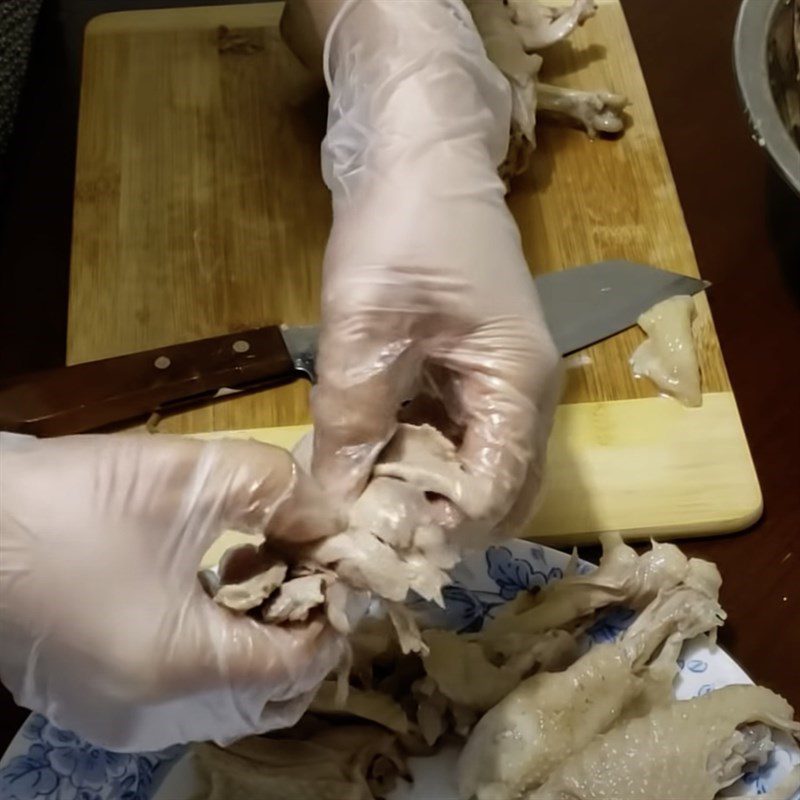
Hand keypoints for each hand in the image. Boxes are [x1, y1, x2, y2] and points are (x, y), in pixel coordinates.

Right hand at [0, 433, 344, 750]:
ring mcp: (118, 719)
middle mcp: (151, 717)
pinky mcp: (95, 702)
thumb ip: (280, 492)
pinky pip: (186, 696)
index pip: (296, 666)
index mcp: (179, 670)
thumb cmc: (72, 500)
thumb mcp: (188, 477)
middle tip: (311, 574)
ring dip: (263, 645)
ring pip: (228, 701)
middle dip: (304, 636)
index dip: (331, 616)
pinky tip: (216, 594)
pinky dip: (219, 654)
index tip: (340, 566)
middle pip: (267, 698)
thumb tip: (330, 518)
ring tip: (266, 576)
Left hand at [310, 0, 561, 531]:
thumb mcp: (365, 324)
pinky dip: (418, 458)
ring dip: (424, 493)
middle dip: (436, 521)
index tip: (372, 544)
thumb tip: (334, 502)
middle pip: (497, 492)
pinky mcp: (475, 372)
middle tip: (368, 534)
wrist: (419, 152)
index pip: (496, 494)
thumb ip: (352, 417)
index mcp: (517, 385)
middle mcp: (524, 396)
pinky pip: (456, 437)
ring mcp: (502, 383)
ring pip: (476, 469)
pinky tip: (370, 460)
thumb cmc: (400, 226)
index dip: (438, 530)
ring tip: (361, 504)